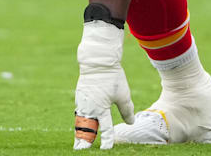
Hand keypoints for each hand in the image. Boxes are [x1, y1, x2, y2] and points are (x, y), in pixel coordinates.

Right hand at [74, 21, 133, 149]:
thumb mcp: (123, 94)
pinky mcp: (80, 98)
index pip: (105, 129)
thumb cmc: (112, 78)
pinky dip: (79, 122)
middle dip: (84, 142)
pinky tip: (80, 126)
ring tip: (79, 144)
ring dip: (80, 133)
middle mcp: (90, 108)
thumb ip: (127, 110)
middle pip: (86, 130)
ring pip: (80, 122)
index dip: (107, 140)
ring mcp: (82, 103)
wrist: (98, 62)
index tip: (107, 149)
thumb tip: (131, 122)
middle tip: (81, 150)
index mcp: (101, 109)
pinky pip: (79, 113)